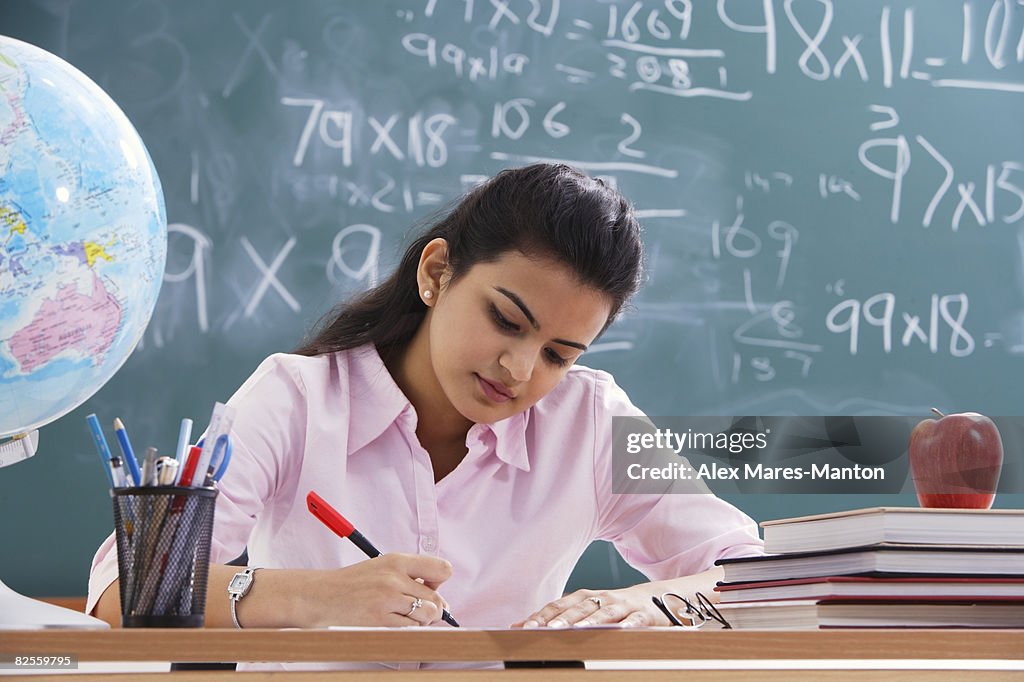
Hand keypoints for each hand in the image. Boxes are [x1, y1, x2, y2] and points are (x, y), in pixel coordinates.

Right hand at [300, 553, 451, 626]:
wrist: (323, 595)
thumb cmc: (355, 583)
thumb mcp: (383, 567)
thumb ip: (411, 576)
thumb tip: (441, 600)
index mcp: (397, 560)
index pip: (442, 569)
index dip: (441, 582)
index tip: (431, 587)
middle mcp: (394, 577)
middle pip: (436, 597)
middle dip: (434, 608)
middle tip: (421, 610)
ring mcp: (387, 598)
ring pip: (427, 614)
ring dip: (422, 620)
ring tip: (407, 617)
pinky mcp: (380, 619)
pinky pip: (410, 628)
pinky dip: (409, 629)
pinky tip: (396, 623)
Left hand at [511, 585, 670, 628]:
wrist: (655, 598)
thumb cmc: (613, 607)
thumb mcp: (586, 609)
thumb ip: (558, 617)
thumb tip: (520, 625)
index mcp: (585, 597)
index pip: (560, 606)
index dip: (543, 616)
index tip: (525, 627)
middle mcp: (602, 598)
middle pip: (580, 608)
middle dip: (563, 619)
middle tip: (547, 629)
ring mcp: (623, 605)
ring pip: (605, 613)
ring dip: (590, 621)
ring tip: (576, 630)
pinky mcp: (644, 614)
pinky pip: (636, 619)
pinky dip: (629, 624)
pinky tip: (621, 629)